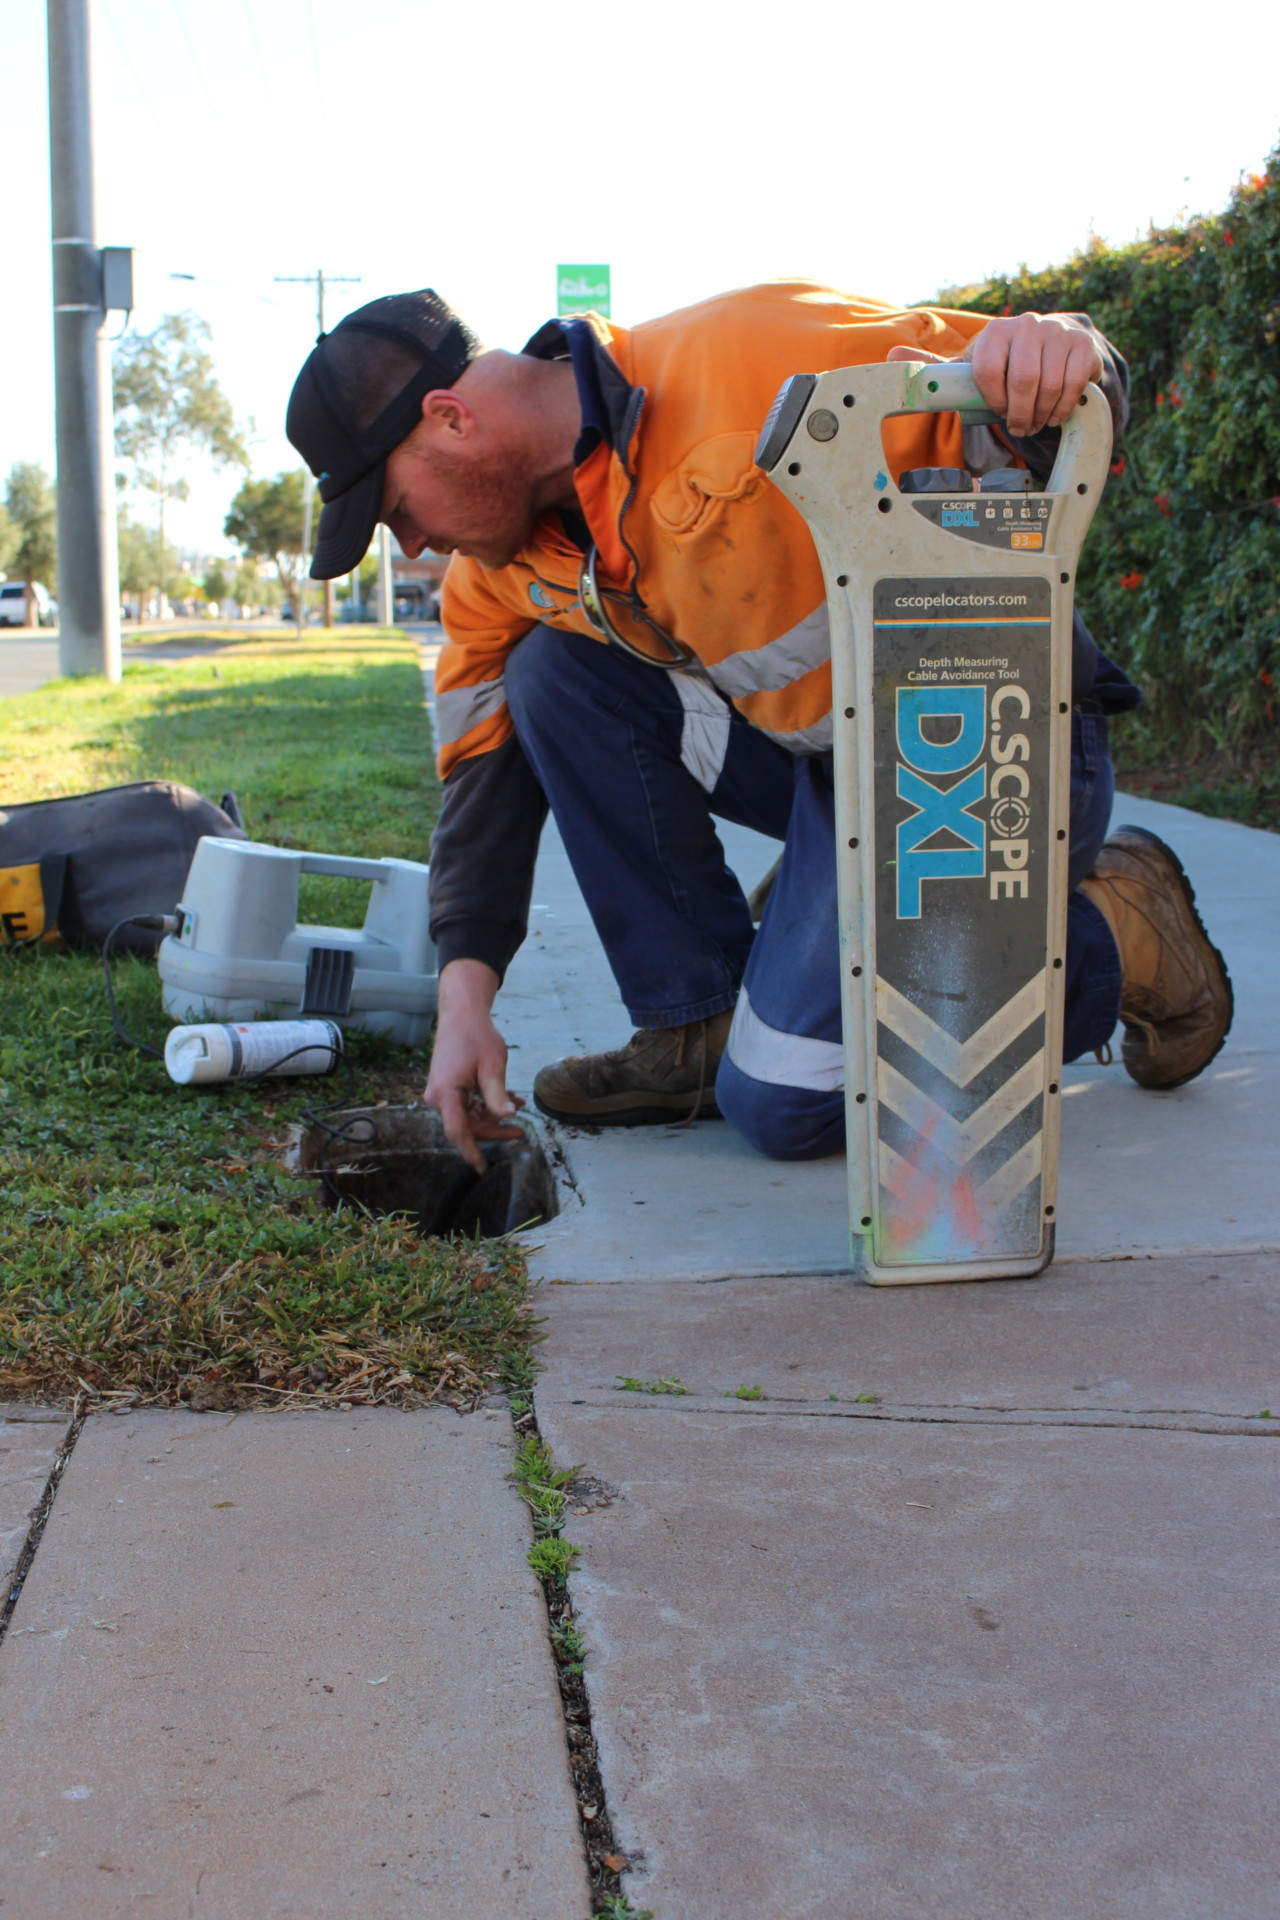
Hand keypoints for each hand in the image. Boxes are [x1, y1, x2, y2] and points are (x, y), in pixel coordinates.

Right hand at [425, 958, 525, 1173]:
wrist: (461, 1015)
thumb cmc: (476, 1036)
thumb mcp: (492, 1066)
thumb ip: (498, 1095)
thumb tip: (507, 1117)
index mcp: (446, 1093)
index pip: (458, 1132)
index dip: (472, 1152)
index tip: (483, 1168)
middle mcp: (437, 1097)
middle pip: (467, 1127)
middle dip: (494, 1130)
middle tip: (521, 1132)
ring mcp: (440, 1093)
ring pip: (468, 1118)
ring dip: (492, 1116)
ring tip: (518, 1103)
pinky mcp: (446, 1089)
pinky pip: (465, 1107)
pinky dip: (485, 1106)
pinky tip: (507, 1098)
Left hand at [888, 313, 1103, 436]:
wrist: (1053, 344)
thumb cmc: (1006, 361)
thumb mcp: (971, 364)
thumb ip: (937, 366)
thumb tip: (891, 357)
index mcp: (995, 332)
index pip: (988, 371)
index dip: (993, 400)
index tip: (997, 411)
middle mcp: (1026, 325)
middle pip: (1023, 382)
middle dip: (1019, 414)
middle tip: (1019, 427)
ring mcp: (1056, 332)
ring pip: (1049, 387)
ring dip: (1041, 414)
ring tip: (1035, 421)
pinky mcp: (1082, 345)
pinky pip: (1074, 385)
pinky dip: (1063, 408)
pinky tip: (1055, 413)